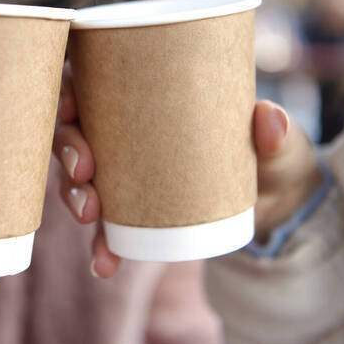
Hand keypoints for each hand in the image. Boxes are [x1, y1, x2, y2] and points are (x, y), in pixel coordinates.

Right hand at [55, 62, 320, 273]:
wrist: (275, 204)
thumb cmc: (270, 154)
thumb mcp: (277, 141)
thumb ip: (275, 131)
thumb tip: (269, 118)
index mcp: (145, 94)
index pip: (91, 80)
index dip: (67, 89)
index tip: (71, 106)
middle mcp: (125, 130)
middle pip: (74, 128)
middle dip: (66, 148)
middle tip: (84, 169)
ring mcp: (124, 173)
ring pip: (78, 177)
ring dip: (73, 195)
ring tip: (90, 215)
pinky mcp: (133, 211)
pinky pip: (105, 227)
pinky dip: (101, 245)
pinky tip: (103, 264)